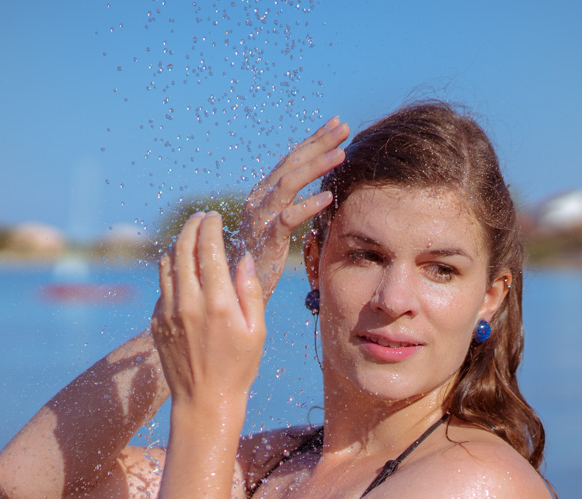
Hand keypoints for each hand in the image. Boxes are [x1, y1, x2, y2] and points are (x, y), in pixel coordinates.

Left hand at [151, 212, 265, 411]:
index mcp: (217, 302)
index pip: (209, 248)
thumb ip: (248, 290)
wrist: (204, 400)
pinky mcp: (157, 322)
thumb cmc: (238, 367)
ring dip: (177, 245)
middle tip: (199, 217)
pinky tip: (183, 272)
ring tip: (189, 239)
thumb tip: (241, 258)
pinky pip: (162, 286)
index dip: (210, 226)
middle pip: (182, 248)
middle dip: (191, 226)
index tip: (214, 216)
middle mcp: (188, 303)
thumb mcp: (256, 330)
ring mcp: (168, 312)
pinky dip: (171, 271)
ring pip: (166, 264)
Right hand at [234, 117, 349, 299]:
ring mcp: (261, 219)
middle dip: (318, 143)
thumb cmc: (260, 258)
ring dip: (316, 166)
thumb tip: (313, 186)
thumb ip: (290, 203)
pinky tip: (327, 197)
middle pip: (291, 163)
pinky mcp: (266, 240)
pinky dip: (307, 206)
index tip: (338, 123)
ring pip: (288, 184)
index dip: (314, 140)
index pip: (291, 159)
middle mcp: (260, 199)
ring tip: (342, 154)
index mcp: (264, 194)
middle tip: (344, 127)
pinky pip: (287, 219)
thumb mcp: (276, 224)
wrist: (237, 290)